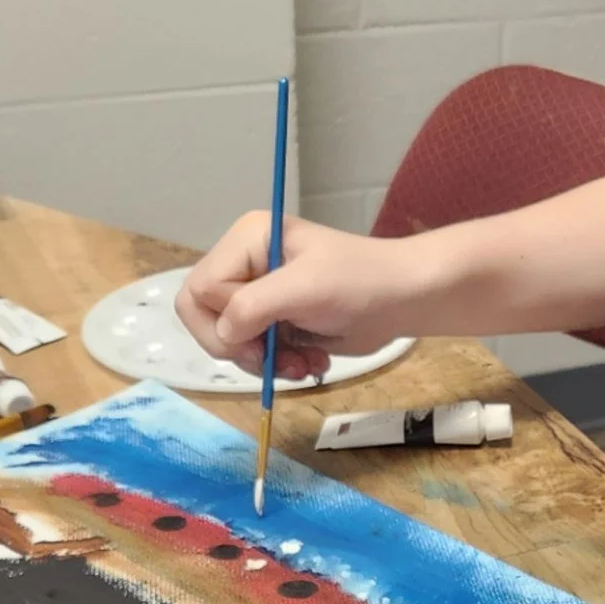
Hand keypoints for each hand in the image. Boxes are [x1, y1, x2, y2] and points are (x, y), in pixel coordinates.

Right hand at [177, 213, 417, 380]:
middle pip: (205, 318)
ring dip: (265, 361)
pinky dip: (279, 364)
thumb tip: (223, 335)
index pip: (200, 290)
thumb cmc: (360, 282)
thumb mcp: (305, 288)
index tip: (260, 339)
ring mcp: (259, 293)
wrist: (404, 299)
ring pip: (228, 341)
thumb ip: (253, 306)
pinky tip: (309, 361)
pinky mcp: (274, 320)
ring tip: (303, 364)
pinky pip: (253, 351)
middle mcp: (245, 263)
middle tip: (274, 360)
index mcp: (247, 239)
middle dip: (241, 347)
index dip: (223, 322)